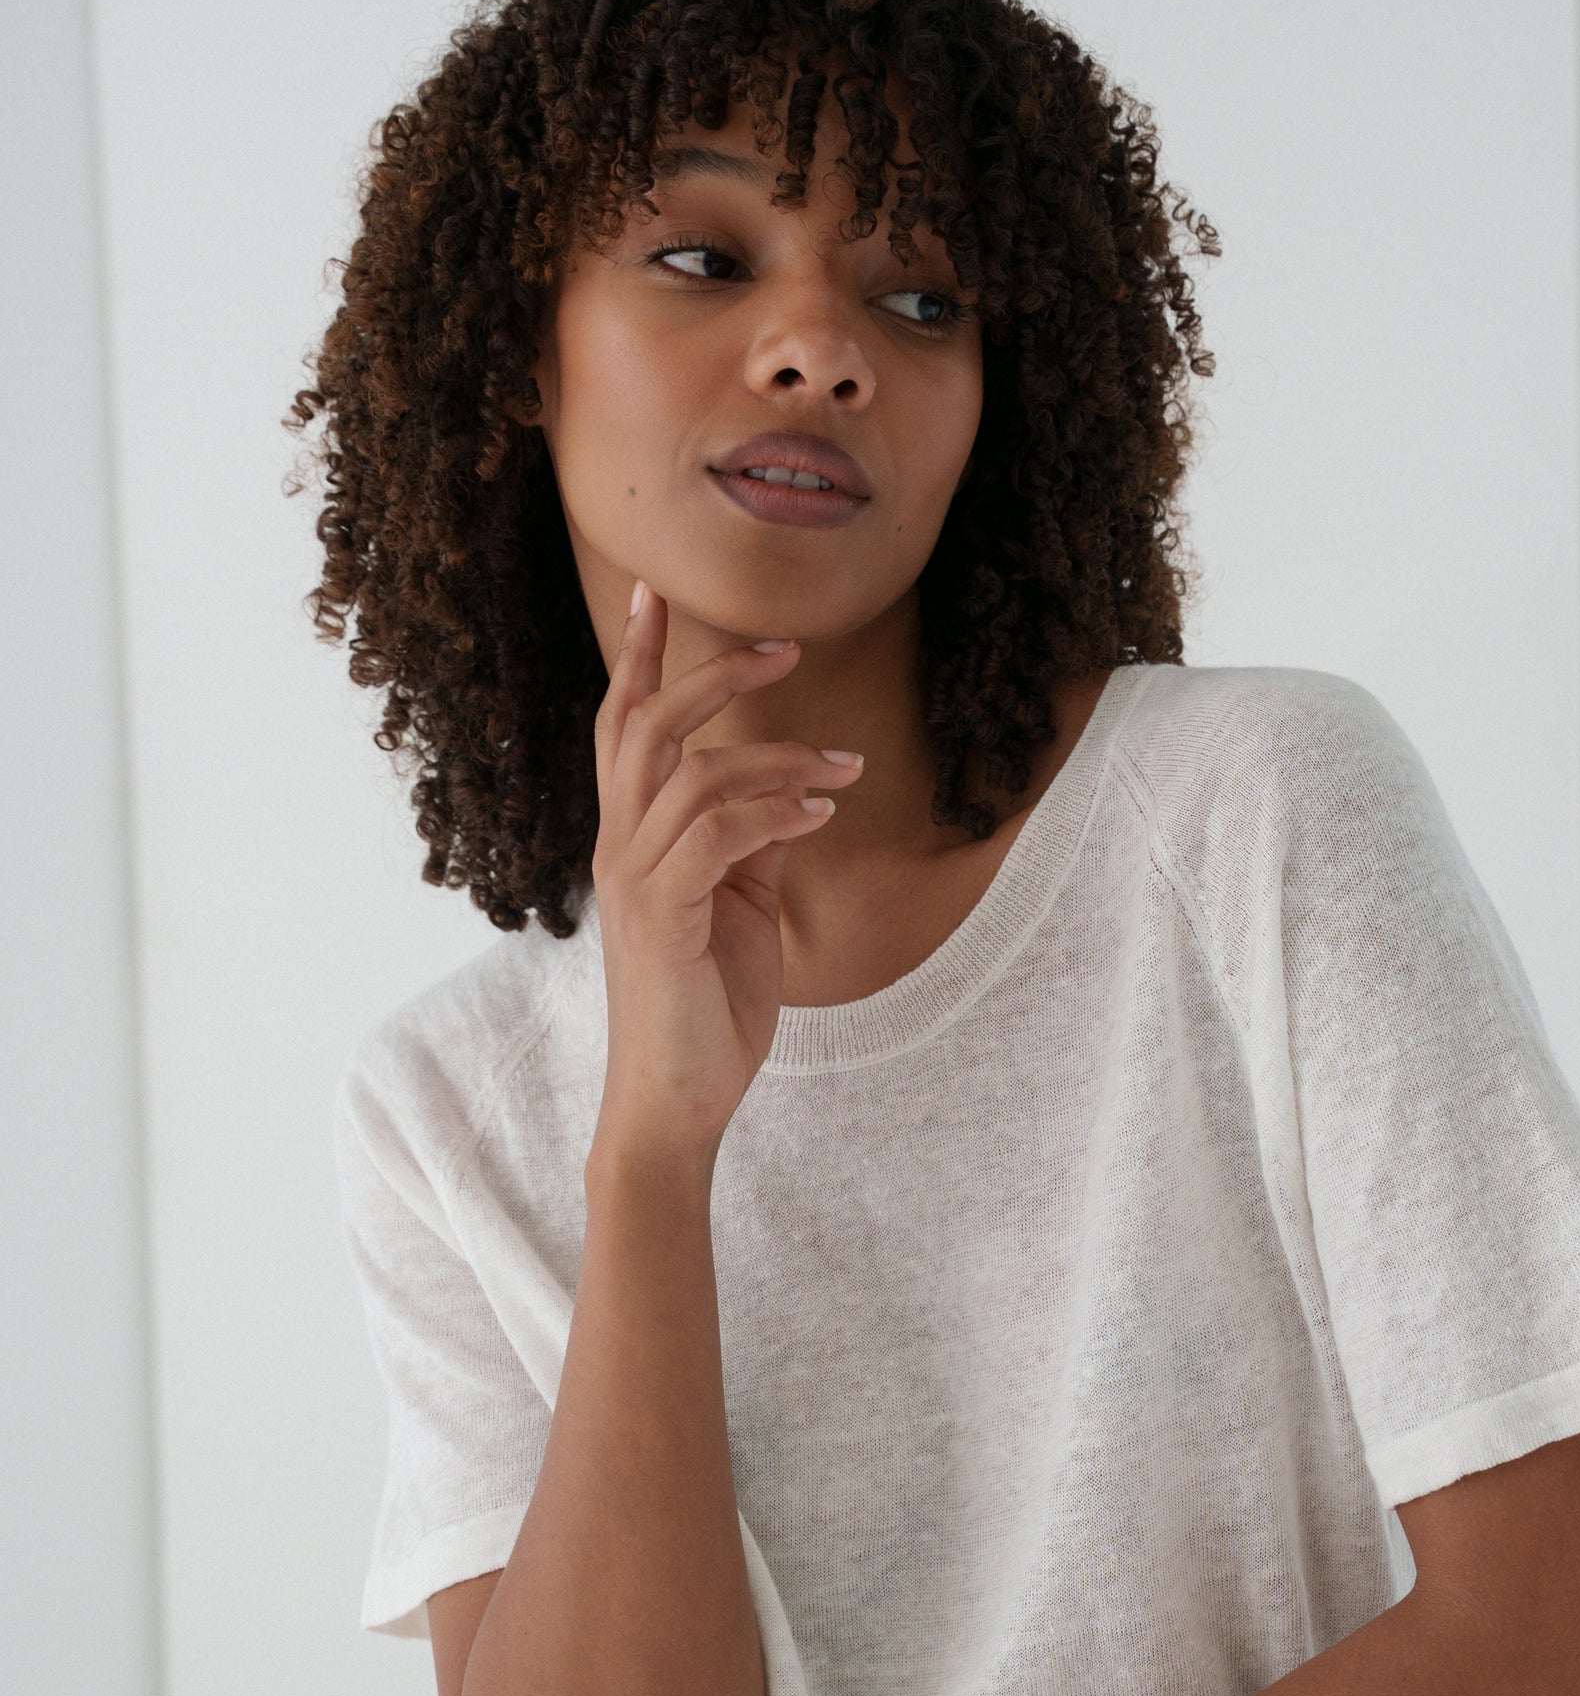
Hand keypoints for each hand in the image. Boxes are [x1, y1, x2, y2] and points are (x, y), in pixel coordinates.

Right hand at [585, 586, 863, 1171]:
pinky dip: (776, 810)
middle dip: (715, 673)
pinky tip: (824, 812)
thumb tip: (797, 787)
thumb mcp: (744, 907)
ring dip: (781, 757)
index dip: (641, 657)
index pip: (624, 727)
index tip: (658, 592)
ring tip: (844, 770)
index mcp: (633, 840)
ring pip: (693, 772)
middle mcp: (620, 848)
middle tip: (787, 648)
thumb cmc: (708, 1008)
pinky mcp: (662, 918)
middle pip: (648, 724)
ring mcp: (634, 881)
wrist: (677, 1102)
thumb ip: (755, 842)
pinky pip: (717, 833)